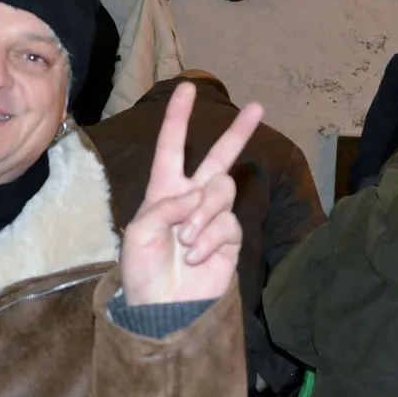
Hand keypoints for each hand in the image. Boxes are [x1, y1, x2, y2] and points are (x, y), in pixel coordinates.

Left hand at [119, 82, 262, 305]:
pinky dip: (210, 239)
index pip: (171, 147)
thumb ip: (166, 206)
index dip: (178, 117)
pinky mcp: (229, 240)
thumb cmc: (142, 271)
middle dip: (238, 133)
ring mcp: (212, 219)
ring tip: (186, 242)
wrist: (162, 308)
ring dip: (203, 215)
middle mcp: (190, 199)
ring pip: (222, 191)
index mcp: (163, 190)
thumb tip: (198, 196)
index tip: (187, 88)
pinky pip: (228, 224)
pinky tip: (196, 257)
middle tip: (257, 107)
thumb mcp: (140, 233)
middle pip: (218, 158)